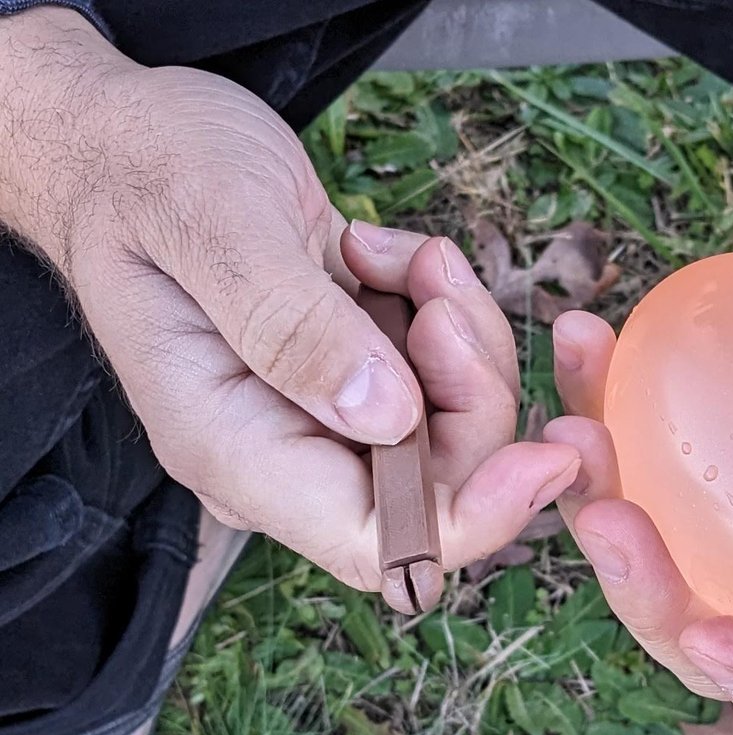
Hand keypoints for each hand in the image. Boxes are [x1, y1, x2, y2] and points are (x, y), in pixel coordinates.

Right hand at [0, 10, 578, 608]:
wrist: (134, 144)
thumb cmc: (149, 173)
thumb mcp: (216, 227)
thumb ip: (292, 328)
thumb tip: (387, 417)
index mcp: (234, 448)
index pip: (375, 543)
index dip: (476, 517)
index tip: (549, 453)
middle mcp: (286, 454)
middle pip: (441, 483)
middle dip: (472, 388)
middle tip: (435, 290)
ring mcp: (326, 417)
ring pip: (457, 422)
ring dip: (461, 335)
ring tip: (404, 255)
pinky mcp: (359, 375)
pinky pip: (446, 372)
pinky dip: (446, 308)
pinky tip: (388, 253)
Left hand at [548, 158, 732, 734]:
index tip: (716, 639)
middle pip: (719, 633)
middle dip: (650, 602)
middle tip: (606, 519)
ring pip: (658, 551)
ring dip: (599, 511)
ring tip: (573, 430)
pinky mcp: (702, 425)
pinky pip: (634, 446)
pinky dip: (595, 405)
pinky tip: (585, 344)